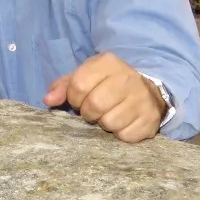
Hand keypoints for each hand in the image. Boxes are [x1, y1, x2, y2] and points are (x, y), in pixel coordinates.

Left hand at [43, 52, 167, 142]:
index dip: (73, 98)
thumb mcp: (84, 76)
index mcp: (108, 63)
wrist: (146, 90)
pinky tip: (123, 122)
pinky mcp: (151, 120)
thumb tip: (48, 100)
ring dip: (104, 124)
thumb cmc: (106, 83)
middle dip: (88, 113)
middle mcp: (128, 78)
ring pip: (110, 123)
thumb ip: (62, 86)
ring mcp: (143, 99)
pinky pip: (126, 135)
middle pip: (94, 105)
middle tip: (92, 111)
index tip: (78, 100)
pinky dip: (120, 133)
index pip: (78, 86)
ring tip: (108, 115)